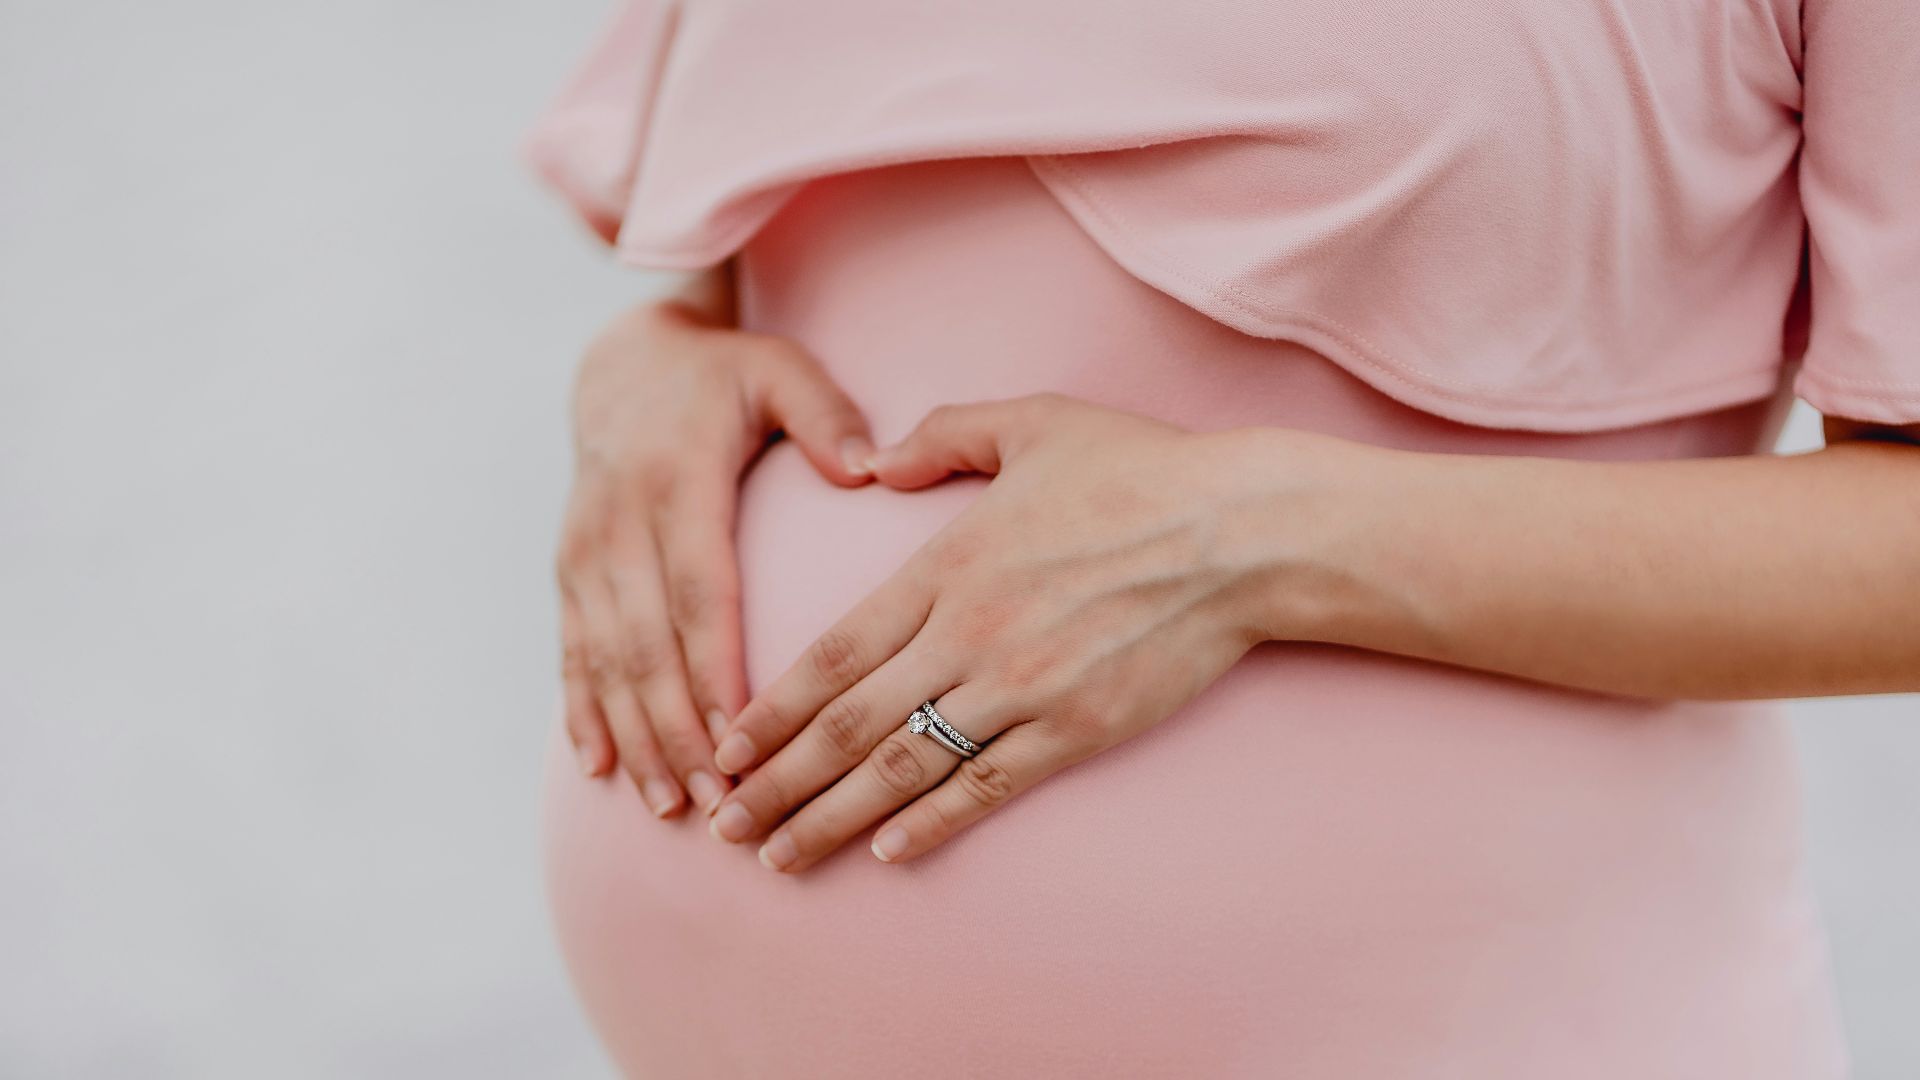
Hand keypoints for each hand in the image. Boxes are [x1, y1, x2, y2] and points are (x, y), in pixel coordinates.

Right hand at [558, 291, 876, 817]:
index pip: (699, 592)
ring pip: (604, 660)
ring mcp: (585, 553)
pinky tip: (599, 769)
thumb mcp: (779, 371)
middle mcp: (619, 524)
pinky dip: (583, 712)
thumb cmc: (723, 377)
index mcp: (677, 482)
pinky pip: (571, 651)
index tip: (742, 734)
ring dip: (635, 736)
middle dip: (678, 730)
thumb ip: (825, 416)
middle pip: (647, 644)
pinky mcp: (569, 572)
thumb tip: (869, 468)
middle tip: (719, 801)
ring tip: (671, 804)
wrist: (622, 364)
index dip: (714, 668)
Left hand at [705, 394, 1317, 869]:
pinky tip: (888, 854)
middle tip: (723, 825)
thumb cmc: (1141, 471)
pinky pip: (988, 787)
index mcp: (946, 567)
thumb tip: (876, 459)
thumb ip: (943, 436)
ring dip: (832, 819)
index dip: (773, 708)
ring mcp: (1022, 690)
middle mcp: (969, 636)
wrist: (1242, 533)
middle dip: (777, 782)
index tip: (725, 747)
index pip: (834, 653)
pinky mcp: (1076, 730)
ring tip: (779, 856)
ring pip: (904, 769)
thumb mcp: (1034, 423)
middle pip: (849, 724)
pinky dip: (933, 824)